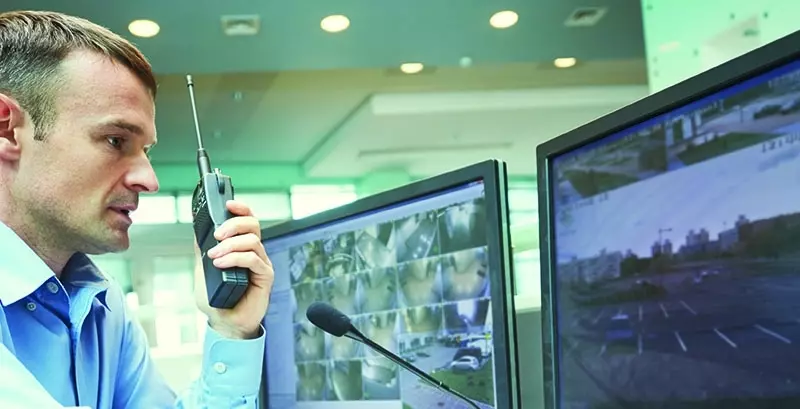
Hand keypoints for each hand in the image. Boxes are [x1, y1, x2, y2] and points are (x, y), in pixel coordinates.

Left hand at [193, 200, 274, 338]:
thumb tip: (196, 230)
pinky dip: (235, 258)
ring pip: (252, 241)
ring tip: (214, 256)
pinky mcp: (265, 277)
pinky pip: (253, 259)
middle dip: (233, 224)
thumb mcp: (203, 270)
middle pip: (253, 225)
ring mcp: (261, 264)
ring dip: (230, 244)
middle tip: (217, 235)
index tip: (227, 204)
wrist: (224, 323)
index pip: (247, 220)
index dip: (240, 208)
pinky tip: (221, 264)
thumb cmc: (217, 300)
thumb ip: (202, 250)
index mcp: (242, 247)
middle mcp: (254, 252)